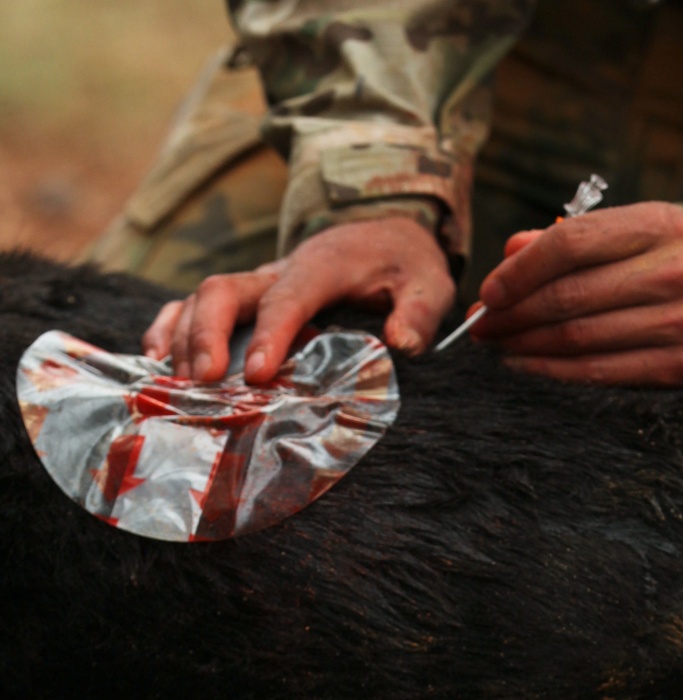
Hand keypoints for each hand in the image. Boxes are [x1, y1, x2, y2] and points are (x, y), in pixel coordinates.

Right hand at [142, 216, 455, 382]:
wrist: (385, 234)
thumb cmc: (405, 265)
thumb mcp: (429, 283)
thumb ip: (419, 312)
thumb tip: (402, 343)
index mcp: (322, 266)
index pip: (288, 297)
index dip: (268, 334)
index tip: (256, 374)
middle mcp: (277, 270)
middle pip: (224, 289)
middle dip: (208, 334)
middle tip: (204, 382)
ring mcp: (254, 283)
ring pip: (200, 298)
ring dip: (184, 340)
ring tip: (178, 386)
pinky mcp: (242, 297)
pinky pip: (191, 305)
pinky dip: (168, 329)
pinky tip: (157, 363)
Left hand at [472, 202, 682, 385]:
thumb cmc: (679, 256)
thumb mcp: (637, 230)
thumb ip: (574, 238)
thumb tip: (510, 253)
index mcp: (660, 225)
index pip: (571, 244)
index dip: (520, 270)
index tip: (488, 291)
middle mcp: (675, 273)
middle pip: (569, 297)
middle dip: (513, 315)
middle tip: (482, 326)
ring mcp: (682, 323)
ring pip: (580, 339)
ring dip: (526, 346)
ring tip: (499, 346)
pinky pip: (602, 373)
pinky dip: (554, 371)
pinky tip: (527, 366)